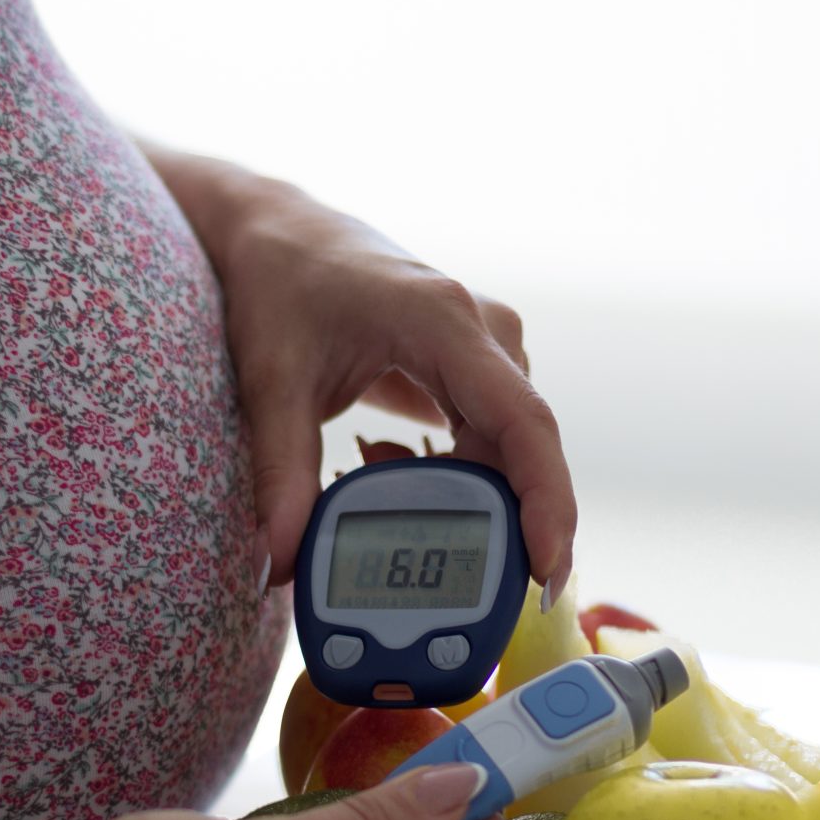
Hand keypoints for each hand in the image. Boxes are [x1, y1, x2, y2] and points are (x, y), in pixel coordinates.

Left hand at [137, 145, 576, 605]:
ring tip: (394, 500)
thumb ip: (279, 474)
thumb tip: (282, 564)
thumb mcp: (272, 380)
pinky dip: (455, 474)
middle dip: (506, 521)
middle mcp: (482, 330)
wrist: (273, 231)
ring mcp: (485, 346)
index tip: (547, 567)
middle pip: (525, 446)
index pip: (523, 422)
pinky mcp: (472, 365)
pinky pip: (489, 436)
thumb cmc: (278, 286)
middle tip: (468, 588)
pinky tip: (394, 472)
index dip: (545, 500)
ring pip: (508, 447)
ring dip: (467, 495)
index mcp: (443, 322)